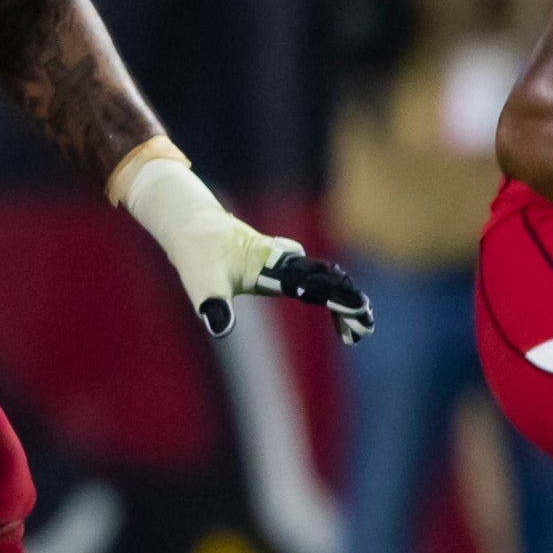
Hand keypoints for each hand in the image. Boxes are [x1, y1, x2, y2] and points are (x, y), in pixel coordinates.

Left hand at [120, 155, 375, 344]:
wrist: (189, 222)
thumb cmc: (196, 253)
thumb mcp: (202, 283)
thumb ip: (213, 305)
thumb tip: (219, 329)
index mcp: (274, 265)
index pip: (317, 285)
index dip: (341, 301)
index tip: (360, 319)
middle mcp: (283, 259)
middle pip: (326, 279)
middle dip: (347, 302)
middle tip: (363, 330)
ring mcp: (280, 259)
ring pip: (319, 275)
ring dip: (338, 297)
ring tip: (351, 326)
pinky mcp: (273, 261)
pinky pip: (307, 275)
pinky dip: (322, 290)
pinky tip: (327, 306)